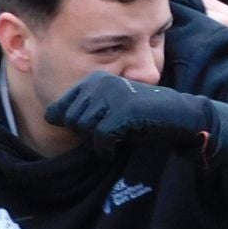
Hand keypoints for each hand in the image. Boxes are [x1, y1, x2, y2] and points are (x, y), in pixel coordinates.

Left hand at [45, 72, 212, 152]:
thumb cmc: (143, 114)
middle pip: (72, 120)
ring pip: (83, 129)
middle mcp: (101, 83)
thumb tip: (48, 116)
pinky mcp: (122, 113)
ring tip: (111, 141)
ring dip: (95, 142)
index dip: (73, 125)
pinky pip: (100, 138)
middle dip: (85, 135)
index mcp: (95, 79)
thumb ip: (81, 108)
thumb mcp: (109, 105)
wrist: (179, 115)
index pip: (61, 107)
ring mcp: (112, 96)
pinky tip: (114, 150)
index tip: (94, 130)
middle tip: (105, 138)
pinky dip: (106, 149)